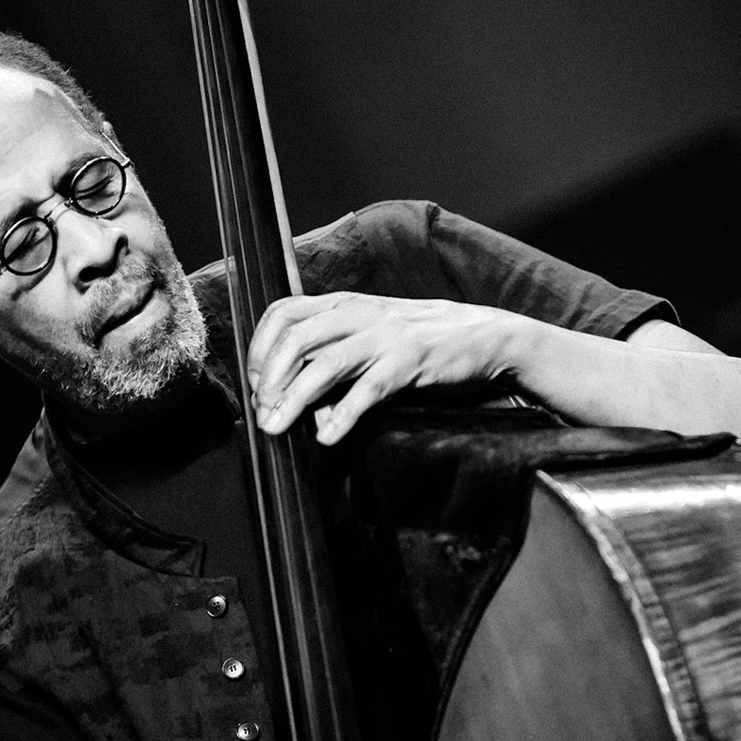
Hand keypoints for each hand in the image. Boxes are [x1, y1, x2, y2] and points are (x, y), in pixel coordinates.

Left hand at [247, 291, 519, 443]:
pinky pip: (368, 390)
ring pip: (324, 365)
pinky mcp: (409, 362)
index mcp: (345, 303)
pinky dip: (343, 415)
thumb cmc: (422, 337)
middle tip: (264, 412)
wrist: (483, 333)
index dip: (259, 348)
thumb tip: (306, 405)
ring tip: (277, 427)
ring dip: (293, 399)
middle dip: (268, 378)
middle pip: (295, 338)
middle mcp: (360, 314)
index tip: (256, 383)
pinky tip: (328, 437)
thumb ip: (338, 358)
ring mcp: (385, 336)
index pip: (283, 313)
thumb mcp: (373, 334)